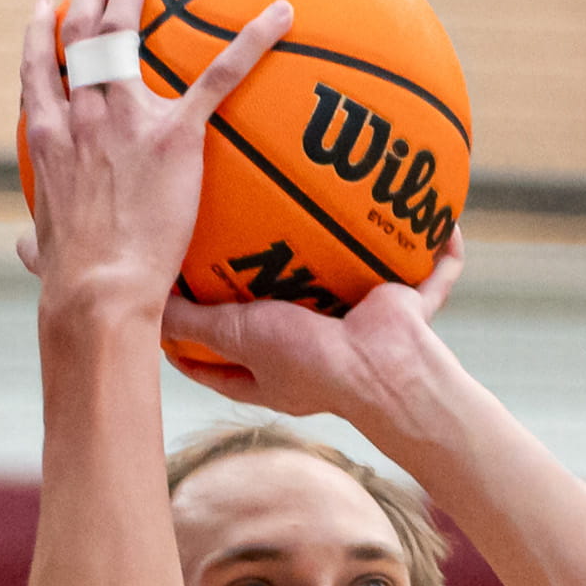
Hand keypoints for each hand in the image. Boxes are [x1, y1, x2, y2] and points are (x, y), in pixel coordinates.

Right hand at [12, 0, 288, 321]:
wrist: (98, 286)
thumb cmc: (70, 280)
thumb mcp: (42, 249)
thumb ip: (37, 238)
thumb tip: (24, 249)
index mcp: (47, 136)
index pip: (37, 71)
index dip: (40, 34)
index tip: (47, 7)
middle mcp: (79, 112)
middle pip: (80, 32)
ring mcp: (124, 117)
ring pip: (124, 30)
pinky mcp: (173, 134)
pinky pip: (218, 78)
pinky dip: (251, 41)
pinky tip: (279, 14)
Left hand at [165, 245, 469, 430]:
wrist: (386, 374)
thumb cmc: (313, 362)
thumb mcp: (237, 335)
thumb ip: (191, 320)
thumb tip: (143, 298)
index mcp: (275, 372)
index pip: (219, 361)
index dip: (190, 341)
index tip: (168, 309)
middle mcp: (317, 355)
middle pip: (286, 322)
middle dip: (272, 289)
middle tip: (243, 245)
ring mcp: (364, 334)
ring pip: (355, 291)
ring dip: (352, 260)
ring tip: (335, 211)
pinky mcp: (407, 314)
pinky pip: (432, 276)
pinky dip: (442, 252)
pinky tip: (439, 218)